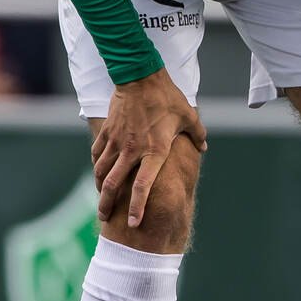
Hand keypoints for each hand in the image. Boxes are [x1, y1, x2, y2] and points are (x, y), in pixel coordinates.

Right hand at [92, 68, 206, 226]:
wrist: (140, 77)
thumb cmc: (167, 97)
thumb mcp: (189, 117)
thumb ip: (197, 135)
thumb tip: (203, 147)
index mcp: (155, 151)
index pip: (143, 186)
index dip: (138, 206)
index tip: (133, 223)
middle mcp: (132, 150)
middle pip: (113, 184)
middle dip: (107, 204)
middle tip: (104, 218)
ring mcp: (116, 141)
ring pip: (101, 171)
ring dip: (99, 188)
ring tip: (101, 199)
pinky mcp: (107, 132)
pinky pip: (97, 154)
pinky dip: (97, 166)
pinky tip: (99, 173)